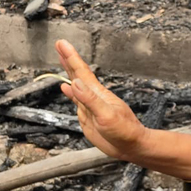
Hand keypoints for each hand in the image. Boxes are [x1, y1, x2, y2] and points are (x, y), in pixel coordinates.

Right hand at [55, 39, 146, 160]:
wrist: (131, 147)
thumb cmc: (124, 131)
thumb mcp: (106, 116)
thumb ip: (90, 100)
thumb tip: (74, 83)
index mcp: (98, 93)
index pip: (82, 71)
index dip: (71, 57)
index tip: (62, 44)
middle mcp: (93, 96)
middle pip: (78, 74)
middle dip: (68, 59)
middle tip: (59, 44)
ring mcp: (90, 105)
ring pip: (76, 84)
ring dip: (68, 72)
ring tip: (61, 59)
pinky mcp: (88, 116)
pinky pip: (76, 100)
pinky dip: (70, 92)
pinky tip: (65, 87)